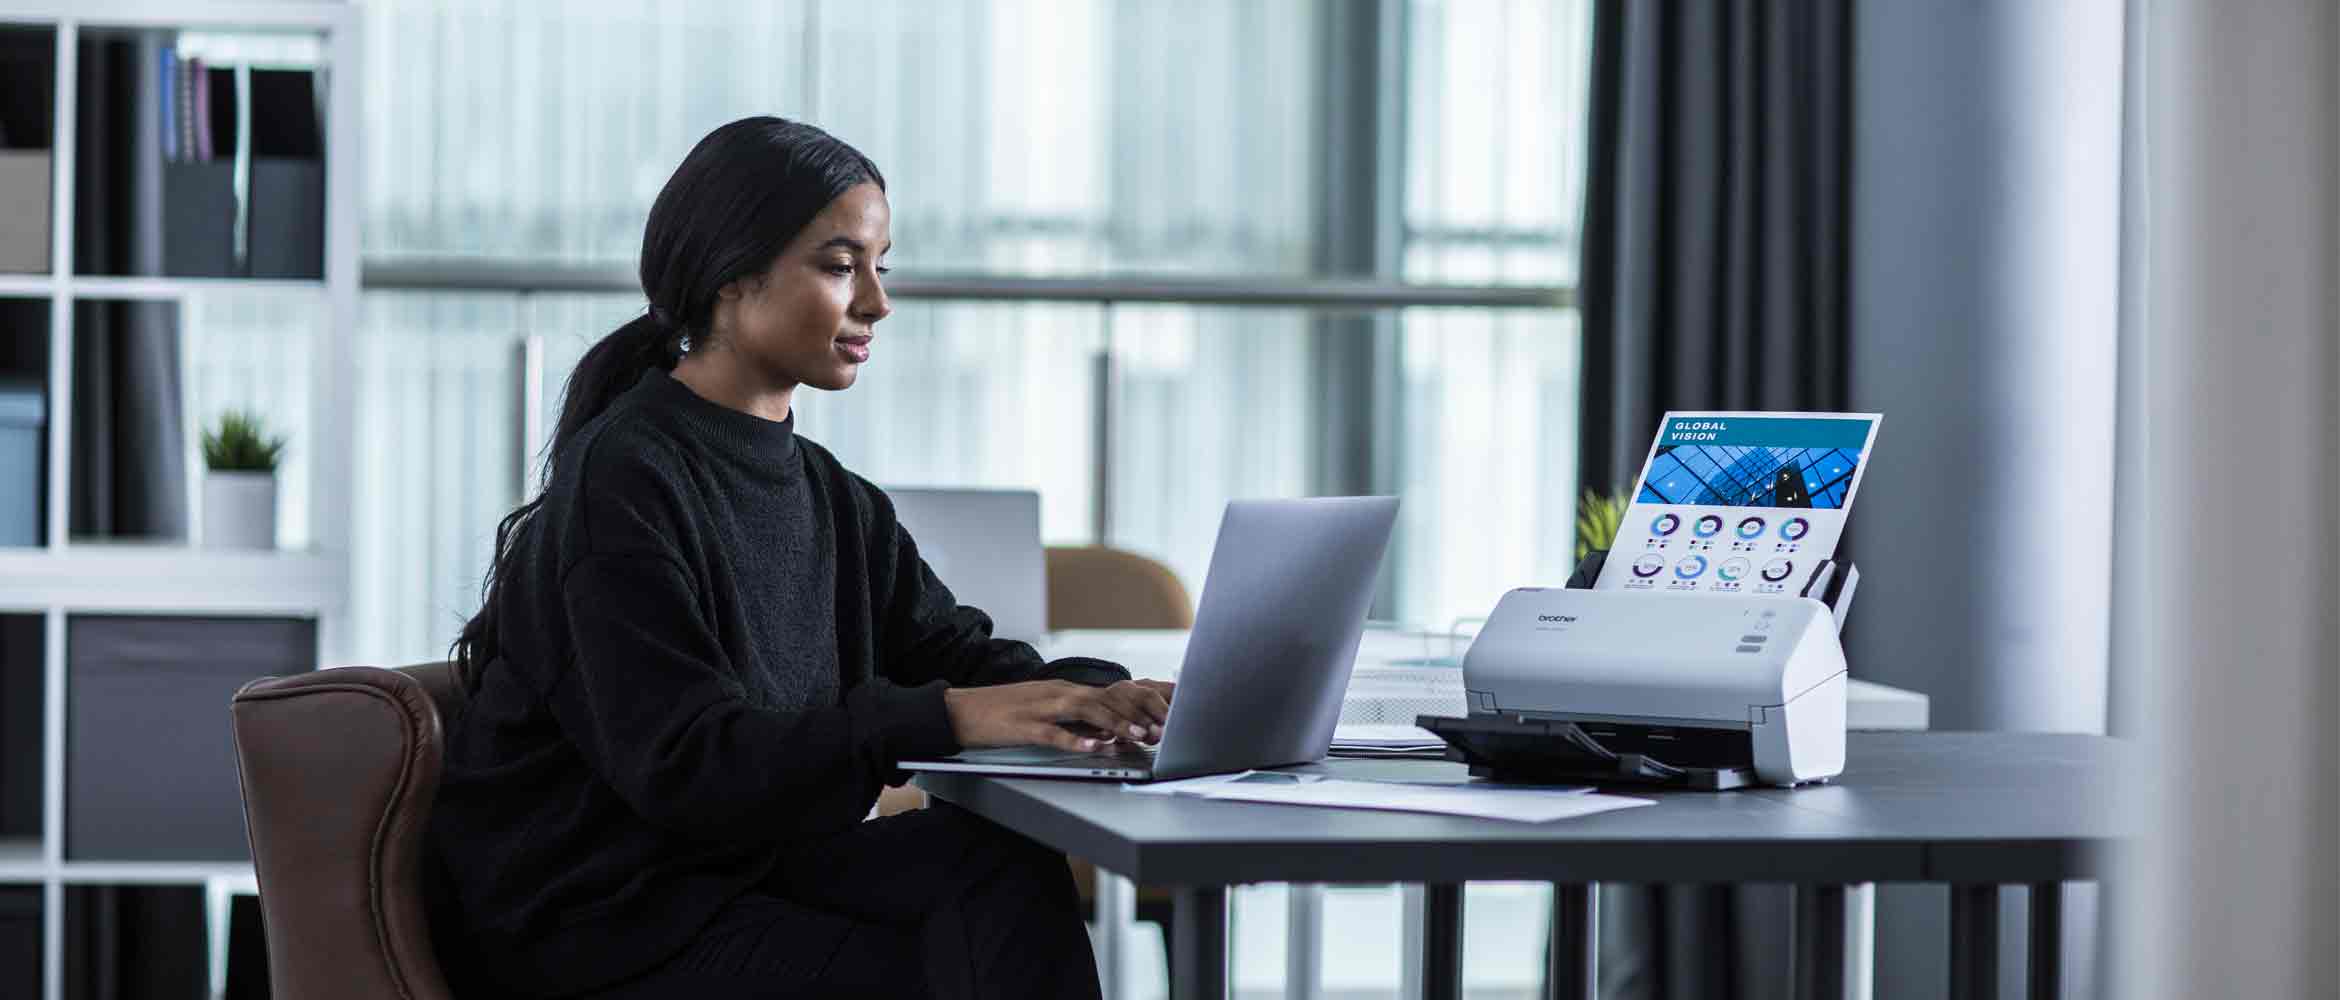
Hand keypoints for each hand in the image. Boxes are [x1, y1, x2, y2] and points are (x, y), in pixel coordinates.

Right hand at [944, 679, 1174, 751]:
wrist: (960, 710)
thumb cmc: (1002, 714)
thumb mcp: (1043, 710)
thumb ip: (1073, 719)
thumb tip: (1104, 733)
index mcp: (1063, 690)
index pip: (1109, 694)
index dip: (1138, 706)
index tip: (1162, 717)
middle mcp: (1057, 694)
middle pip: (1105, 700)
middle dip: (1136, 714)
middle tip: (1161, 729)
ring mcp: (1041, 708)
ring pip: (1086, 712)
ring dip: (1115, 724)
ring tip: (1137, 736)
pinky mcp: (1024, 726)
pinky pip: (1055, 733)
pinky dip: (1077, 741)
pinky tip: (1094, 747)